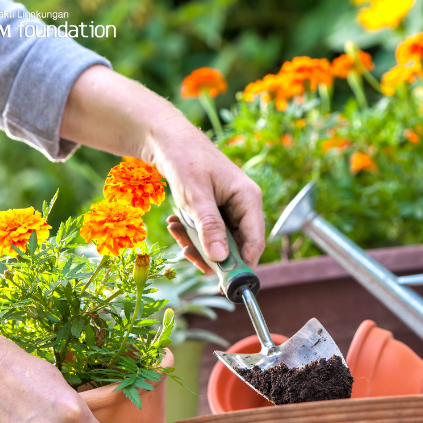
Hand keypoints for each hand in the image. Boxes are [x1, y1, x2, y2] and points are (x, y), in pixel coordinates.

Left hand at [59, 65, 264, 271]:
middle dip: (211, 254)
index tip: (223, 284)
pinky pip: (209, 232)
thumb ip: (210, 227)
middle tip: (187, 254)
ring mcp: (231, 207)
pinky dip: (192, 233)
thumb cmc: (184, 160)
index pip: (255, 242)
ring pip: (220, 241)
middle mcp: (244, 205)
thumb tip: (221, 258)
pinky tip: (176, 223)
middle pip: (237, 245)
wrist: (167, 138)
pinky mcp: (217, 209)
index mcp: (249, 198)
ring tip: (176, 231)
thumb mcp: (195, 196)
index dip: (242, 265)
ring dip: (197, 243)